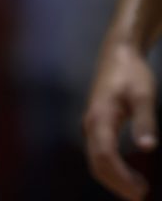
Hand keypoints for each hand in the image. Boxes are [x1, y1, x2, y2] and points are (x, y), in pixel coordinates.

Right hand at [83, 38, 157, 199]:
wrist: (119, 52)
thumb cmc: (132, 72)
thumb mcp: (143, 95)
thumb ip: (145, 121)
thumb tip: (148, 147)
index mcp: (100, 118)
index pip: (105, 157)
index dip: (121, 178)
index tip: (142, 191)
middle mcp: (91, 123)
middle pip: (97, 163)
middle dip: (118, 184)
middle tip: (143, 195)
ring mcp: (91, 123)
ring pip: (96, 159)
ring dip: (114, 178)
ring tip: (139, 187)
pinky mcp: (96, 123)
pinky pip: (99, 152)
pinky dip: (111, 167)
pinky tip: (128, 171)